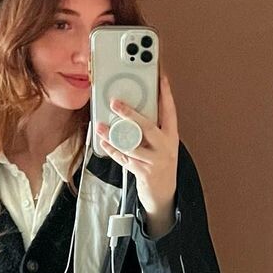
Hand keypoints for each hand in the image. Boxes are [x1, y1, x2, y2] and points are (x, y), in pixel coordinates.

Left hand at [95, 70, 177, 219]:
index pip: (170, 111)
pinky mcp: (143, 172)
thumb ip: (151, 129)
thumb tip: (132, 110)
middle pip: (147, 127)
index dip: (166, 94)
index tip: (161, 78)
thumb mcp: (162, 144)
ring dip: (114, 135)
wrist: (164, 194)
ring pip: (132, 144)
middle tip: (115, 103)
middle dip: (130, 114)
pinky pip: (124, 158)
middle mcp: (165, 147)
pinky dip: (112, 150)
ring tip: (101, 126)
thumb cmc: (159, 164)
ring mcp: (155, 161)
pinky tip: (104, 142)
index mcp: (171, 137)